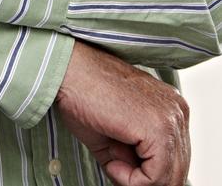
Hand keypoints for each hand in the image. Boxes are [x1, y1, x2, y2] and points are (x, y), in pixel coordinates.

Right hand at [56, 40, 189, 185]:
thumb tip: (142, 184)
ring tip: (112, 160)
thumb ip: (138, 160)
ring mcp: (170, 119)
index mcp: (170, 108)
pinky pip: (156, 178)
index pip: (174, 161)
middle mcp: (177, 111)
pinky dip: (131, 180)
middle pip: (175, 171)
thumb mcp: (118, 135)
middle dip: (142, 177)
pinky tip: (112, 161)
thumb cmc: (84, 94)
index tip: (118, 161)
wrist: (68, 70)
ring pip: (169, 178)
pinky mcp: (158, 129)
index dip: (144, 172)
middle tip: (114, 165)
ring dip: (136, 180)